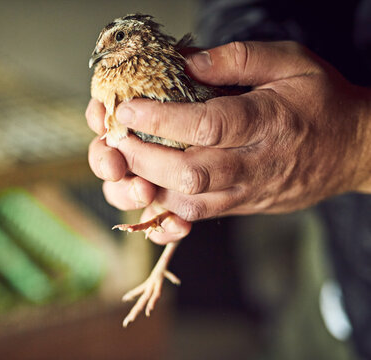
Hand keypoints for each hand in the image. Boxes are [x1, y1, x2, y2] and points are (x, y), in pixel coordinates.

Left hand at [86, 41, 370, 243]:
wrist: (352, 150)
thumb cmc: (320, 101)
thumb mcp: (290, 62)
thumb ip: (238, 59)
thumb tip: (185, 60)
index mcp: (267, 121)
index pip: (208, 125)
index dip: (161, 119)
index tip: (126, 109)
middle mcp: (255, 164)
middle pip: (190, 172)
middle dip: (143, 158)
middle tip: (114, 139)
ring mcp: (247, 192)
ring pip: (189, 202)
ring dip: (147, 186)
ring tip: (122, 162)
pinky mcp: (240, 207)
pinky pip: (196, 217)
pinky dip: (163, 208)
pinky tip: (143, 189)